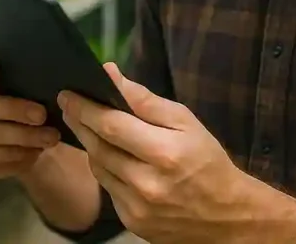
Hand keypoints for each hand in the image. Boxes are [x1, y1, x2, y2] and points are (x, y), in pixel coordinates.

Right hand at [0, 54, 60, 178]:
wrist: (20, 126)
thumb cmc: (19, 91)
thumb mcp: (20, 78)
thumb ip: (22, 73)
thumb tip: (48, 82)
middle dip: (12, 110)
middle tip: (41, 114)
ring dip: (22, 136)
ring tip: (49, 136)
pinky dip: (16, 154)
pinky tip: (36, 151)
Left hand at [58, 63, 248, 243]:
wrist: (227, 216)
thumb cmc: (207, 160)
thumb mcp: (185, 121)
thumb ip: (144, 99)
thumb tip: (109, 73)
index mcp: (164, 153)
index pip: (110, 125)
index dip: (84, 107)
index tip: (67, 93)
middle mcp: (146, 184)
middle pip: (98, 147)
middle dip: (79, 123)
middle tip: (68, 105)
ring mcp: (137, 207)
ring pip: (98, 168)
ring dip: (89, 146)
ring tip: (86, 126)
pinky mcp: (132, 222)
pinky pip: (107, 188)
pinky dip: (104, 169)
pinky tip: (108, 156)